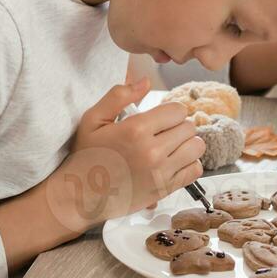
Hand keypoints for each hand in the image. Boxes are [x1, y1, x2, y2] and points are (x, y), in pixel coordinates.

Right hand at [49, 78, 204, 230]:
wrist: (80, 196)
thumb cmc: (87, 155)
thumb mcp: (93, 119)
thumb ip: (119, 96)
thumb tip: (146, 82)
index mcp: (136, 130)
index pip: (178, 111)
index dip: (170, 112)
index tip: (160, 119)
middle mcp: (152, 151)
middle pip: (189, 127)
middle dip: (178, 126)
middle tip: (163, 132)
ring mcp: (160, 172)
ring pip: (196, 147)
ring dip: (187, 144)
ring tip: (172, 146)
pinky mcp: (164, 189)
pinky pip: (195, 170)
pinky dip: (189, 164)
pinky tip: (174, 162)